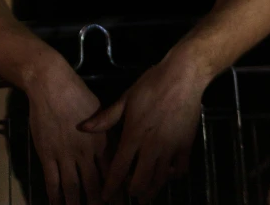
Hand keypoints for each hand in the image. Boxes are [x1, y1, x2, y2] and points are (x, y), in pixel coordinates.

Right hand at [27, 55, 108, 204]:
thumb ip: (105, 132)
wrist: (51, 85)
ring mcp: (65, 155)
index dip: (115, 189)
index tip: (119, 201)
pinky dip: (55, 196)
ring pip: (73, 188)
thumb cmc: (77, 93)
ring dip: (76, 204)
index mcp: (100, 141)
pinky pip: (52, 182)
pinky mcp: (47, 154)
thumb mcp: (99, 110)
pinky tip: (56, 204)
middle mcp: (85, 152)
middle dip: (97, 202)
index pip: (111, 172)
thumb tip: (114, 145)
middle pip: (94, 185)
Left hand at [80, 49, 207, 202]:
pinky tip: (168, 172)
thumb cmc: (151, 85)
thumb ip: (106, 117)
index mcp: (133, 135)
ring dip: (151, 188)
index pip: (118, 169)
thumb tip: (83, 128)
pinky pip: (180, 170)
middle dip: (132, 191)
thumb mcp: (126, 98)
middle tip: (129, 190)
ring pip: (160, 180)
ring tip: (146, 191)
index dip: (111, 186)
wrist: (182, 77)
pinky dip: (172, 176)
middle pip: (140, 182)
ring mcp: (170, 148)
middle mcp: (151, 147)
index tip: (106, 197)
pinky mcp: (186, 146)